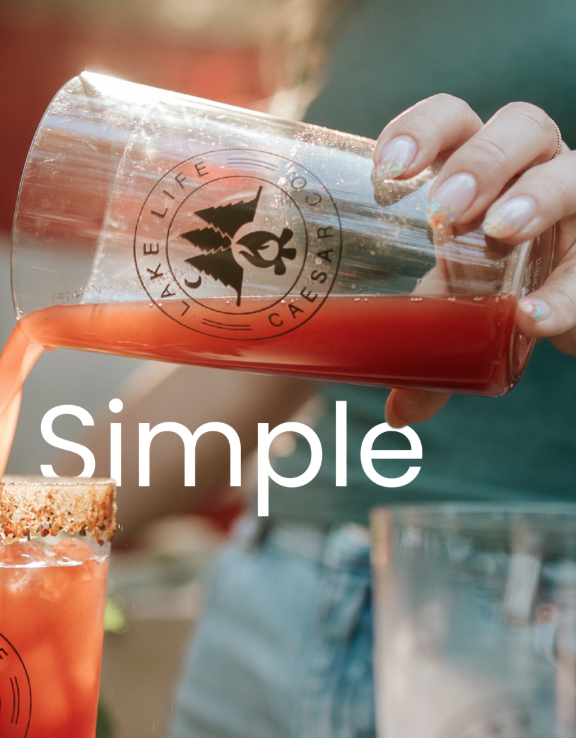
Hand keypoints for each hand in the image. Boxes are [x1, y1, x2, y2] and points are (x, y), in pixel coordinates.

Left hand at [370, 94, 575, 426]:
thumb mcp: (460, 308)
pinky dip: (568, 290)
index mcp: (479, 168)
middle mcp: (535, 169)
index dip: (421, 129)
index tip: (386, 172)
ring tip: (501, 233)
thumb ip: (429, 347)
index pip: (453, 119)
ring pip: (572, 171)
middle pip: (518, 127)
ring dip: (536, 196)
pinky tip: (535, 317)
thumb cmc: (501, 285)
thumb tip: (399, 413)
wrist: (564, 303)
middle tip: (444, 208)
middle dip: (480, 159)